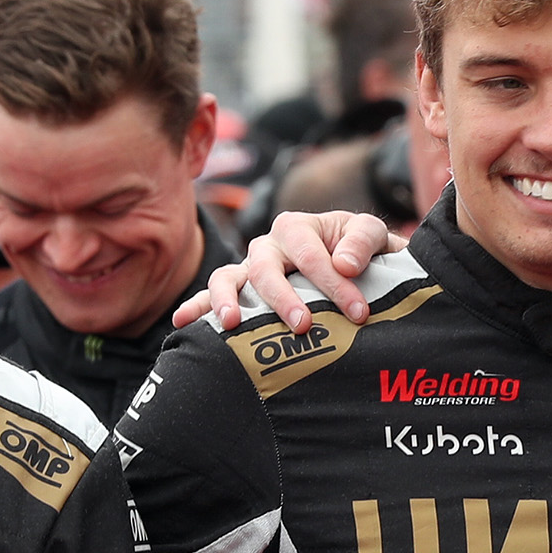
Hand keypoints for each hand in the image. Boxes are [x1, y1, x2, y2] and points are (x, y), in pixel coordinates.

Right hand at [181, 210, 393, 333]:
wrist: (352, 264)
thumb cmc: (358, 251)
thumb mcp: (370, 236)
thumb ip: (363, 241)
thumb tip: (344, 263)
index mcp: (298, 227)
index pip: (311, 254)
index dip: (335, 284)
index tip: (358, 312)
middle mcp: (267, 245)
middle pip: (266, 268)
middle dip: (284, 298)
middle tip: (303, 325)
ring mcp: (249, 268)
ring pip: (229, 278)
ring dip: (228, 300)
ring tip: (232, 323)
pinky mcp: (239, 290)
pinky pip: (210, 296)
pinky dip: (195, 307)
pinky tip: (182, 322)